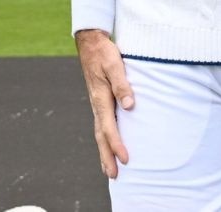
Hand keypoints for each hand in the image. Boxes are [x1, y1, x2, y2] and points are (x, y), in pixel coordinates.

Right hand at [75, 30, 133, 178]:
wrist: (91, 43)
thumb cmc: (104, 53)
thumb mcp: (114, 64)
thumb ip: (122, 84)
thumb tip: (130, 105)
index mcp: (100, 98)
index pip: (108, 128)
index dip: (117, 144)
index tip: (126, 159)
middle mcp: (97, 104)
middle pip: (101, 136)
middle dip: (107, 157)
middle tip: (114, 176)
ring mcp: (97, 104)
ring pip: (99, 133)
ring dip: (104, 151)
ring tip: (109, 169)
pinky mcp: (100, 100)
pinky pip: (101, 125)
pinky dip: (104, 139)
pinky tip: (109, 145)